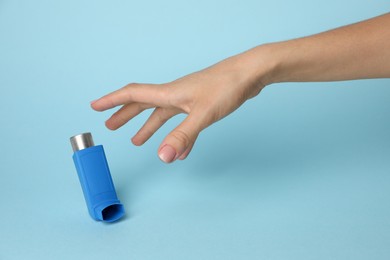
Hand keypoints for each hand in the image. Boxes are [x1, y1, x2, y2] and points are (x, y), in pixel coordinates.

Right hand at [91, 48, 268, 162]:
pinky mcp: (201, 104)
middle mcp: (175, 94)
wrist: (250, 75)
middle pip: (143, 105)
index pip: (133, 95)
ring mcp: (188, 99)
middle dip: (126, 116)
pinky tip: (179, 149)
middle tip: (111, 126)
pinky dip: (177, 136)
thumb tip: (162, 157)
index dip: (112, 101)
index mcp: (169, 93)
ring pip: (161, 114)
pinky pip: (181, 122)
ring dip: (148, 127)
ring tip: (137, 140)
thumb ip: (182, 136)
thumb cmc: (227, 87)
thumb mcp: (202, 114)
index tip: (95, 106)